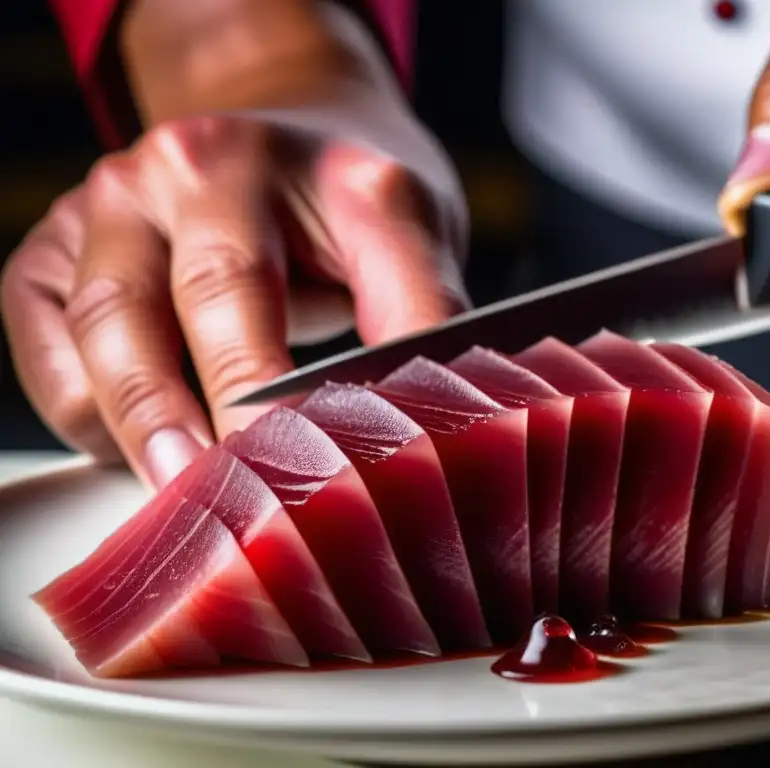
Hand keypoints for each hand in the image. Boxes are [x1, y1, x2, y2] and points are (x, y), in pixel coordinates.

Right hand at [0, 24, 466, 489]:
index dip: (267, 385)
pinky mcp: (58, 251)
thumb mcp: (407, 227)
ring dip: (146, 429)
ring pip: (103, 331)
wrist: (288, 136)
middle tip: (249, 507)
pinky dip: (91, 417)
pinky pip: (52, 351)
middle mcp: (176, 168)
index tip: (303, 465)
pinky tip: (149, 453)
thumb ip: (418, 310)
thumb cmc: (346, 196)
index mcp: (266, 158)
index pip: (252, 282)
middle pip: (180, 305)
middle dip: (215, 418)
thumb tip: (438, 416)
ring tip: (196, 503)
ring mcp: (107, 205)